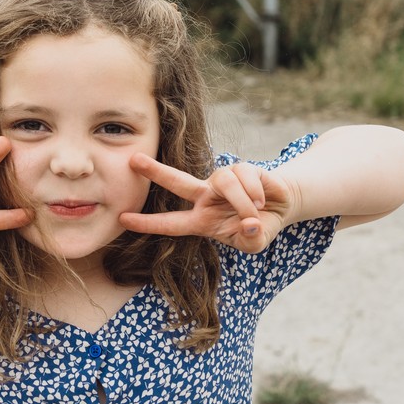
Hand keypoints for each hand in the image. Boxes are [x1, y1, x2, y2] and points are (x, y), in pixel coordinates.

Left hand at [119, 154, 295, 253]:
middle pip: (176, 181)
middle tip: (133, 160)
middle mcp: (206, 197)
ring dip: (243, 202)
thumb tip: (249, 224)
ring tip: (254, 213)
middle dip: (155, 171)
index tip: (123, 219)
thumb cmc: (259, 227)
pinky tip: (262, 200)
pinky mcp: (241, 168)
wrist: (281, 207)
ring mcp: (221, 181)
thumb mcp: (254, 242)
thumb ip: (251, 239)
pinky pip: (243, 176)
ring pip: (225, 182)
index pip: (170, 223)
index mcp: (201, 220)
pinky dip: (255, 193)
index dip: (148, 222)